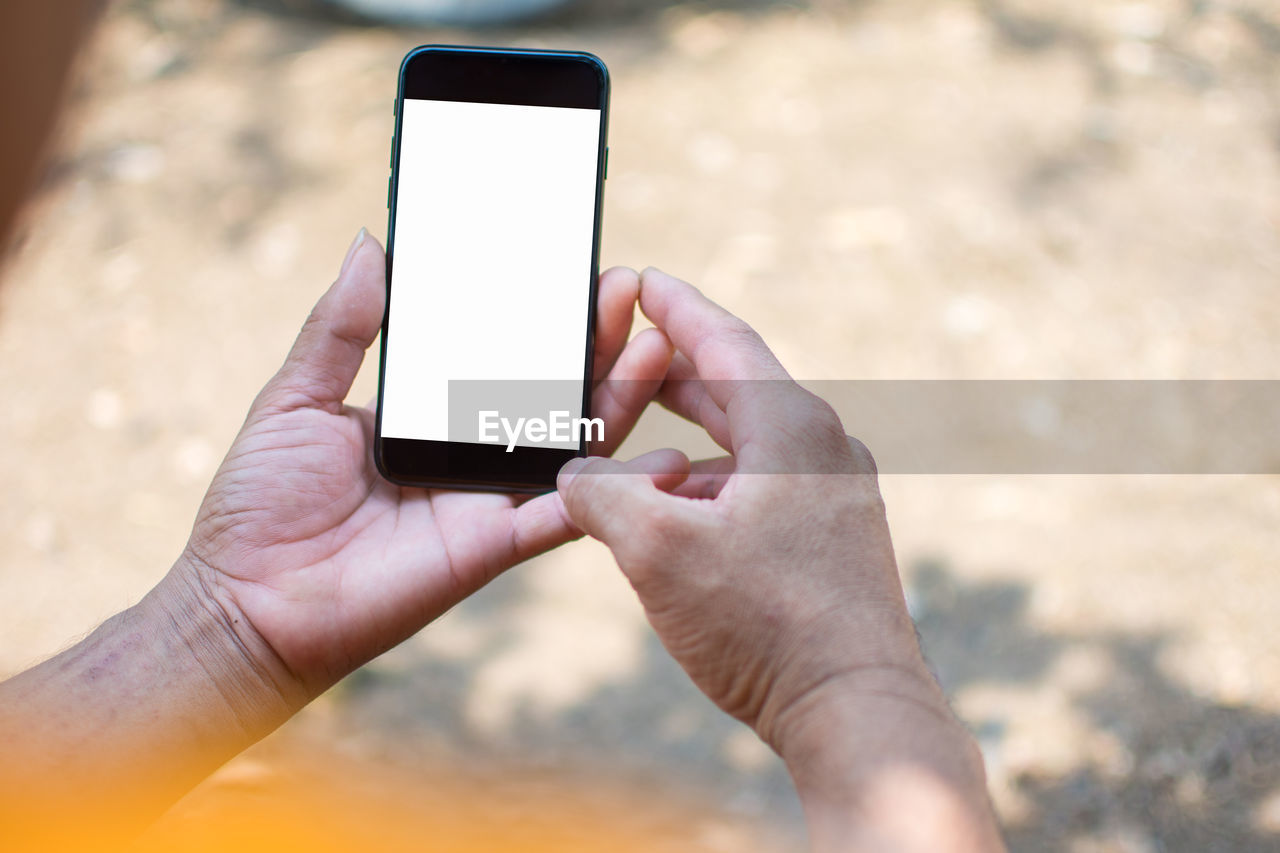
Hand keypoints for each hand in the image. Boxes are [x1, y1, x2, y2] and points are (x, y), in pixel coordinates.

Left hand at [167, 231, 682, 713]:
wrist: (248, 602)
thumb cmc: (259, 504)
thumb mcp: (295, 396)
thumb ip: (340, 326)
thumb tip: (372, 243)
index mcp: (428, 416)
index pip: (499, 357)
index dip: (540, 316)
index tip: (573, 267)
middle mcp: (469, 454)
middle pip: (551, 392)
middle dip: (596, 341)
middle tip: (629, 288)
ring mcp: (489, 499)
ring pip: (574, 443)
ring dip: (622, 395)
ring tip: (657, 341)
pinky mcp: (496, 543)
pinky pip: (568, 514)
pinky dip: (622, 490)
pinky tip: (670, 458)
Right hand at [556, 268, 1002, 850]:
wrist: (856, 709)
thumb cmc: (766, 626)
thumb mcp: (656, 550)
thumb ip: (600, 495)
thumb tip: (579, 476)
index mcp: (791, 427)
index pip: (723, 340)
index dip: (674, 306)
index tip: (642, 279)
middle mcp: (826, 448)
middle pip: (737, 389)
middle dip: (674, 373)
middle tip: (626, 354)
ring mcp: (839, 495)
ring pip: (750, 444)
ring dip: (690, 439)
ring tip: (637, 445)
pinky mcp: (836, 538)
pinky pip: (766, 486)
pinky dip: (717, 484)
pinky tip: (682, 514)